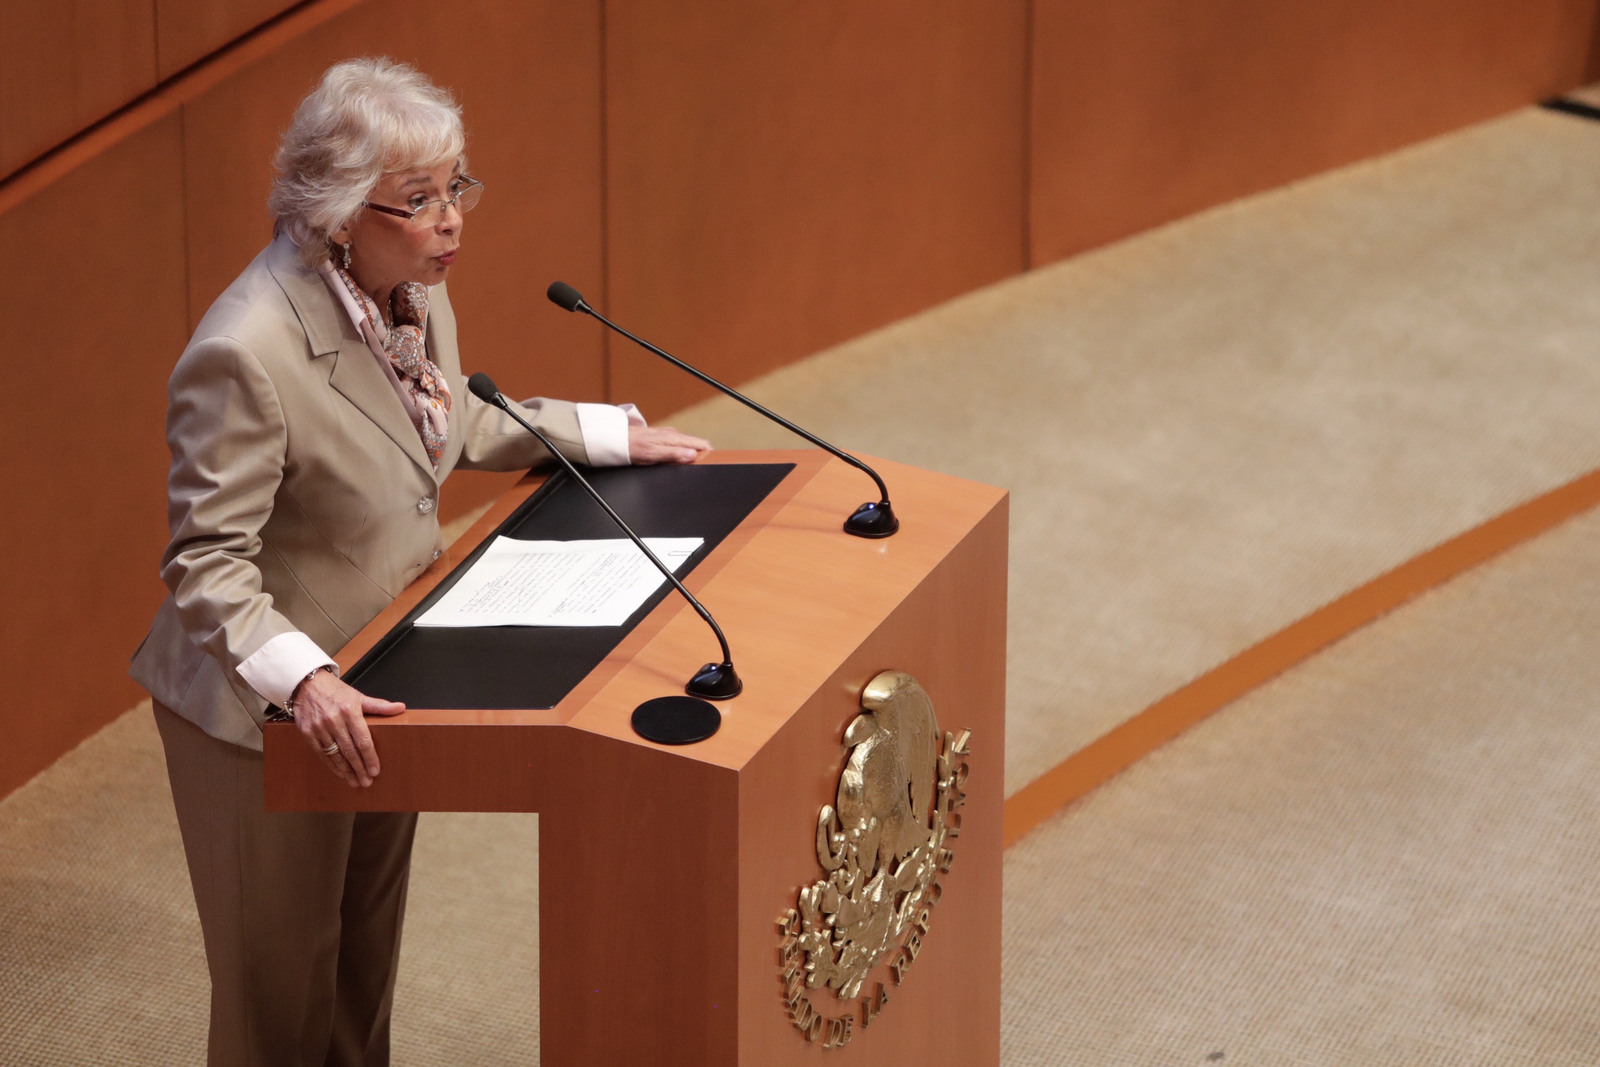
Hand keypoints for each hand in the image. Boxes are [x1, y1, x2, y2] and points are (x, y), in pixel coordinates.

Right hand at [290, 670, 405, 787]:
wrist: (306, 684)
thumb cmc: (335, 691)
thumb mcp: (358, 696)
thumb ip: (379, 706)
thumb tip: (400, 708)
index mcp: (349, 710)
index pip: (363, 739)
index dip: (370, 757)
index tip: (375, 770)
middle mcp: (334, 720)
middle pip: (350, 750)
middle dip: (359, 768)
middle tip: (367, 781)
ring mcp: (319, 727)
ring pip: (335, 754)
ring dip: (346, 770)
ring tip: (355, 782)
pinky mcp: (307, 733)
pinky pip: (321, 753)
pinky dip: (331, 765)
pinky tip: (340, 773)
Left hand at [628, 426, 711, 464]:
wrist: (616, 440)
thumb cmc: (631, 448)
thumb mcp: (653, 455)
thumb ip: (674, 454)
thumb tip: (692, 455)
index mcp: (674, 438)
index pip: (702, 444)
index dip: (709, 454)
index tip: (711, 464)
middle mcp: (673, 435)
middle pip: (696, 446)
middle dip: (700, 456)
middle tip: (699, 469)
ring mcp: (667, 436)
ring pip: (686, 446)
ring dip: (689, 456)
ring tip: (688, 466)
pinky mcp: (661, 439)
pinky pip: (677, 446)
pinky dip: (680, 454)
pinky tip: (675, 461)